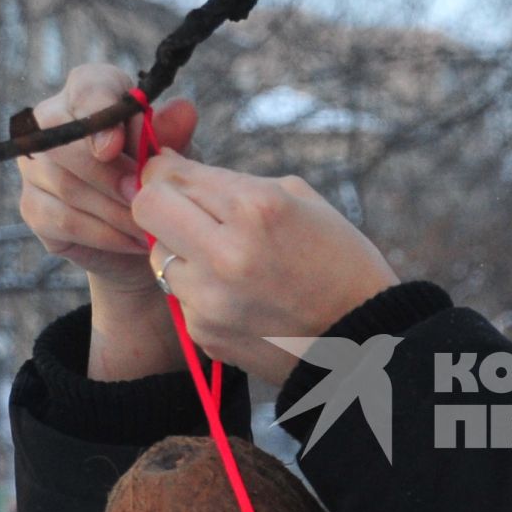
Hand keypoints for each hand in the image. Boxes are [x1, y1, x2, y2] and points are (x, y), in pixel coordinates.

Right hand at [17, 64, 197, 379]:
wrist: (154, 254)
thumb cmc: (178, 198)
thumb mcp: (190, 171)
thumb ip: (180, 142)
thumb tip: (182, 109)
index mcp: (95, 99)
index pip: (88, 83)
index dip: (98, 111)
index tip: (117, 146)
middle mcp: (55, 125)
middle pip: (65, 140)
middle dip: (110, 176)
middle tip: (149, 204)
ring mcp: (37, 169)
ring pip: (62, 182)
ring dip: (109, 210)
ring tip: (148, 230)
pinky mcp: (35, 209)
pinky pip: (58, 219)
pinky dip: (98, 234)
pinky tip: (131, 245)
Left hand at [130, 149, 400, 386]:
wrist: (364, 342)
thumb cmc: (340, 262)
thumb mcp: (301, 201)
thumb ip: (236, 183)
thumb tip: (175, 171)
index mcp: (256, 209)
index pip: (172, 174)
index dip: (167, 168)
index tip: (173, 171)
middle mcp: (226, 254)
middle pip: (147, 208)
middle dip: (160, 201)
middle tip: (184, 208)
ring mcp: (210, 299)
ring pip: (157, 256)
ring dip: (181, 250)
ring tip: (224, 259)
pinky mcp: (204, 333)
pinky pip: (181, 296)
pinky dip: (201, 289)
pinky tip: (240, 294)